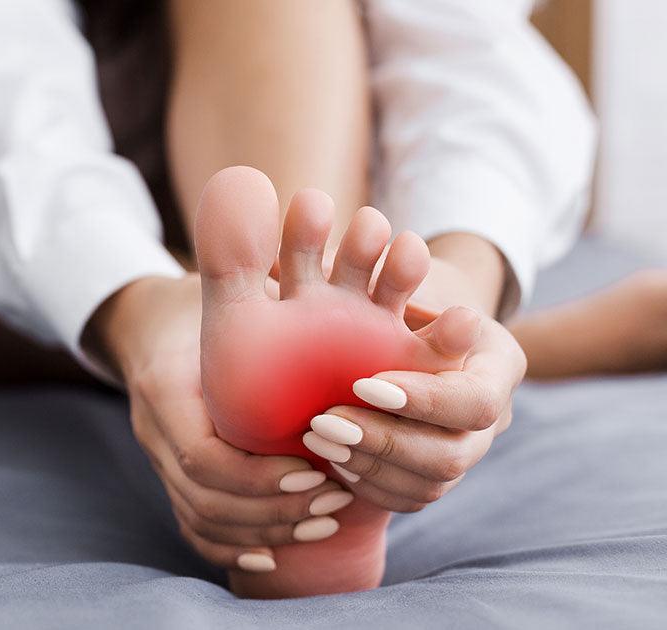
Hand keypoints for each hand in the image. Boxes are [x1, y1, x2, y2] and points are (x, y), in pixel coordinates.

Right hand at [88, 275, 346, 569]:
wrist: (144, 320)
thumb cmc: (200, 300)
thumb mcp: (226, 291)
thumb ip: (268, 302)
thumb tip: (340, 308)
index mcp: (164, 388)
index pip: (204, 459)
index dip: (261, 478)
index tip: (316, 471)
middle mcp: (153, 431)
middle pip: (205, 500)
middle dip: (275, 511)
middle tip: (337, 500)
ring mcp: (156, 457)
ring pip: (200, 520)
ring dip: (264, 530)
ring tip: (324, 520)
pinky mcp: (168, 473)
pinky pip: (193, 524)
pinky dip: (233, 546)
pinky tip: (278, 551)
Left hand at [308, 294, 525, 510]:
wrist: (405, 323)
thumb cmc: (399, 288)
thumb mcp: (398, 277)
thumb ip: (392, 280)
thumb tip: (376, 255)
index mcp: (500, 363)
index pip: (476, 401)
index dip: (422, 401)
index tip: (362, 384)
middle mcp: (494, 417)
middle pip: (454, 455)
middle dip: (385, 442)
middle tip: (325, 422)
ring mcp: (467, 451)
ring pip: (430, 485)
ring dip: (367, 466)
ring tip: (317, 439)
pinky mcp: (434, 476)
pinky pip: (408, 499)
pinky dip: (366, 484)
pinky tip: (328, 459)